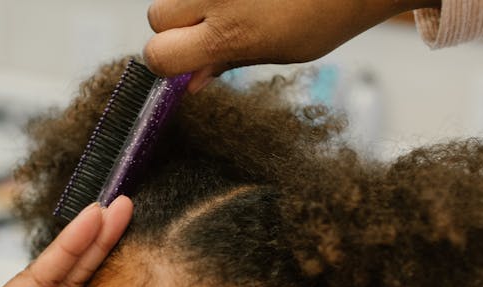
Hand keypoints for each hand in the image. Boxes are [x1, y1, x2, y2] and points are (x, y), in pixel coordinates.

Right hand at [144, 0, 440, 90]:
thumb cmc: (325, 14)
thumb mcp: (277, 52)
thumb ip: (227, 62)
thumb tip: (190, 82)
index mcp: (228, 34)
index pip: (158, 55)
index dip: (167, 62)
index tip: (183, 62)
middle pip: (157, 16)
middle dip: (175, 25)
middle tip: (209, 28)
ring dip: (195, 0)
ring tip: (236, 3)